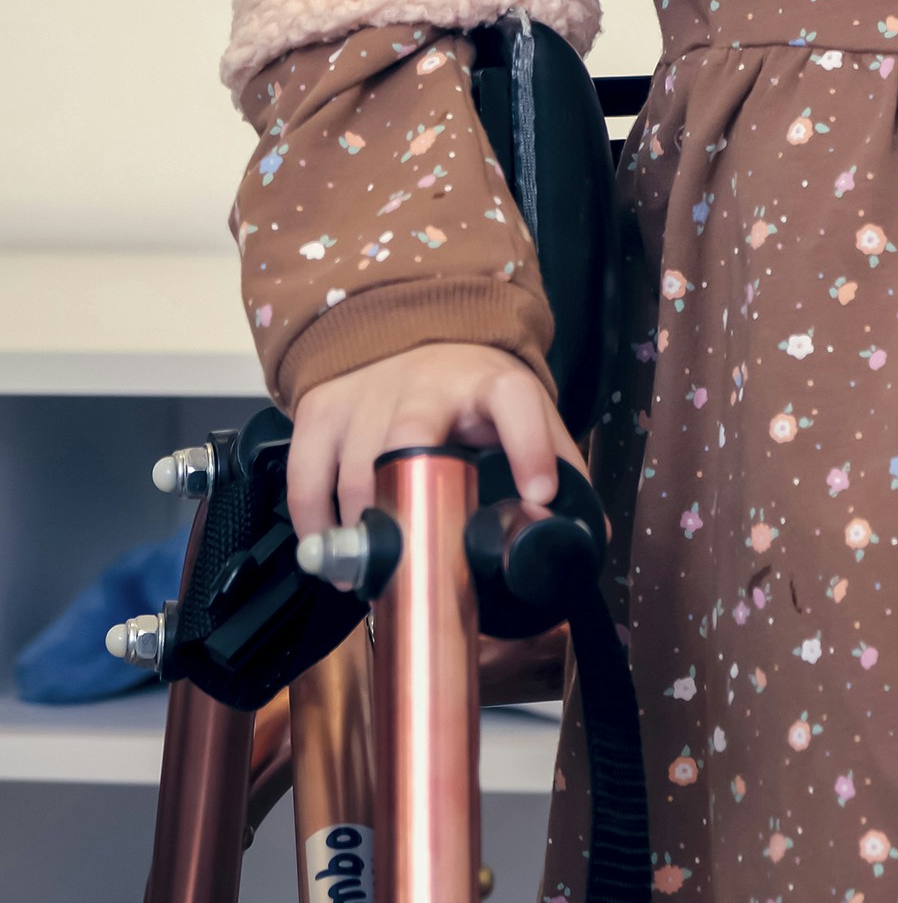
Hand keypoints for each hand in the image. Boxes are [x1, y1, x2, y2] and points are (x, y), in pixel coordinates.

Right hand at [287, 341, 583, 538]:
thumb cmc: (471, 387)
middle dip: (411, 496)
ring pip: (357, 463)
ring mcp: (369, 392)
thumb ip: (556, 464)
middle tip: (421, 555)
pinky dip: (314, 523)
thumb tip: (585, 538)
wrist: (408, 330)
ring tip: (377, 572)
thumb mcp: (523, 410)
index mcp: (491, 383)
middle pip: (411, 432)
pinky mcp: (323, 408)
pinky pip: (307, 473)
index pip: (515, 402)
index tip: (538, 495)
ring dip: (365, 528)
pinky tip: (334, 557)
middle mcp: (428, 383)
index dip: (530, 447)